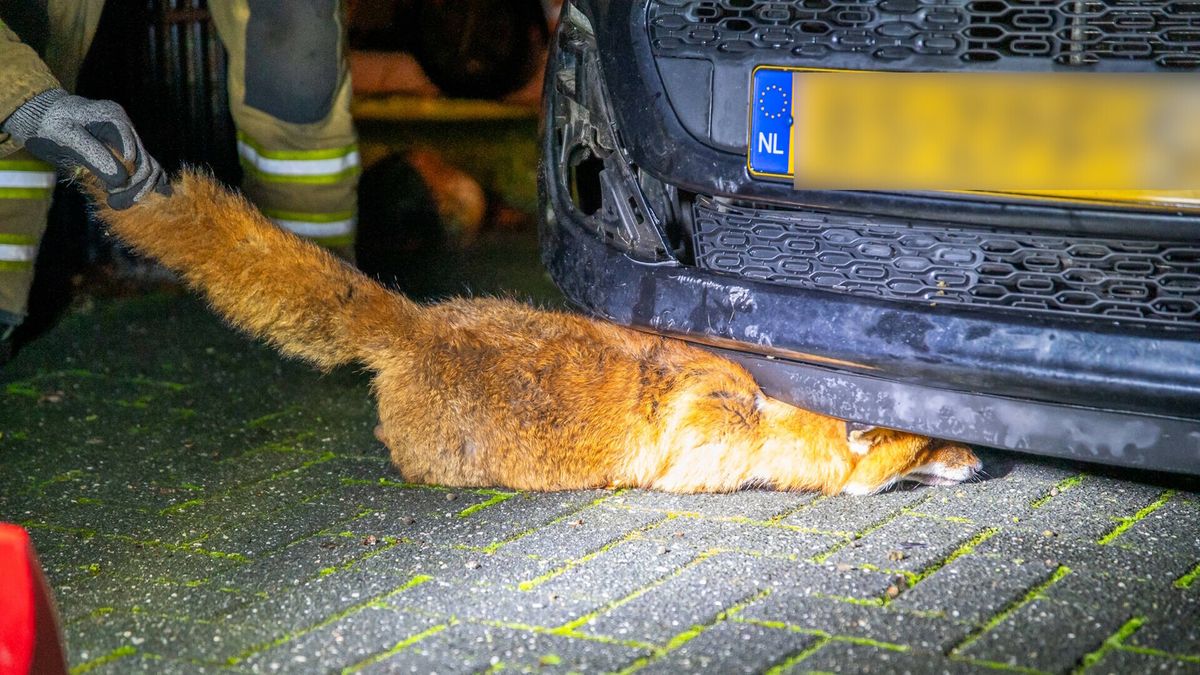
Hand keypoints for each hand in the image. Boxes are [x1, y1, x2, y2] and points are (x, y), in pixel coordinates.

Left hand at [2, 89, 170, 208]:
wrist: (42, 116)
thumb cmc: (50, 124)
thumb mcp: (66, 137)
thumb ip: (93, 156)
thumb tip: (120, 180)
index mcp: (115, 117)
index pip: (134, 154)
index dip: (127, 178)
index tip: (109, 192)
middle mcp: (127, 128)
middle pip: (146, 163)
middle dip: (135, 188)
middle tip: (115, 204)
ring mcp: (129, 139)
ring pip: (150, 168)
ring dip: (142, 190)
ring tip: (120, 205)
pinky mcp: (126, 151)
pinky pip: (146, 168)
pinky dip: (150, 184)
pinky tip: (153, 198)